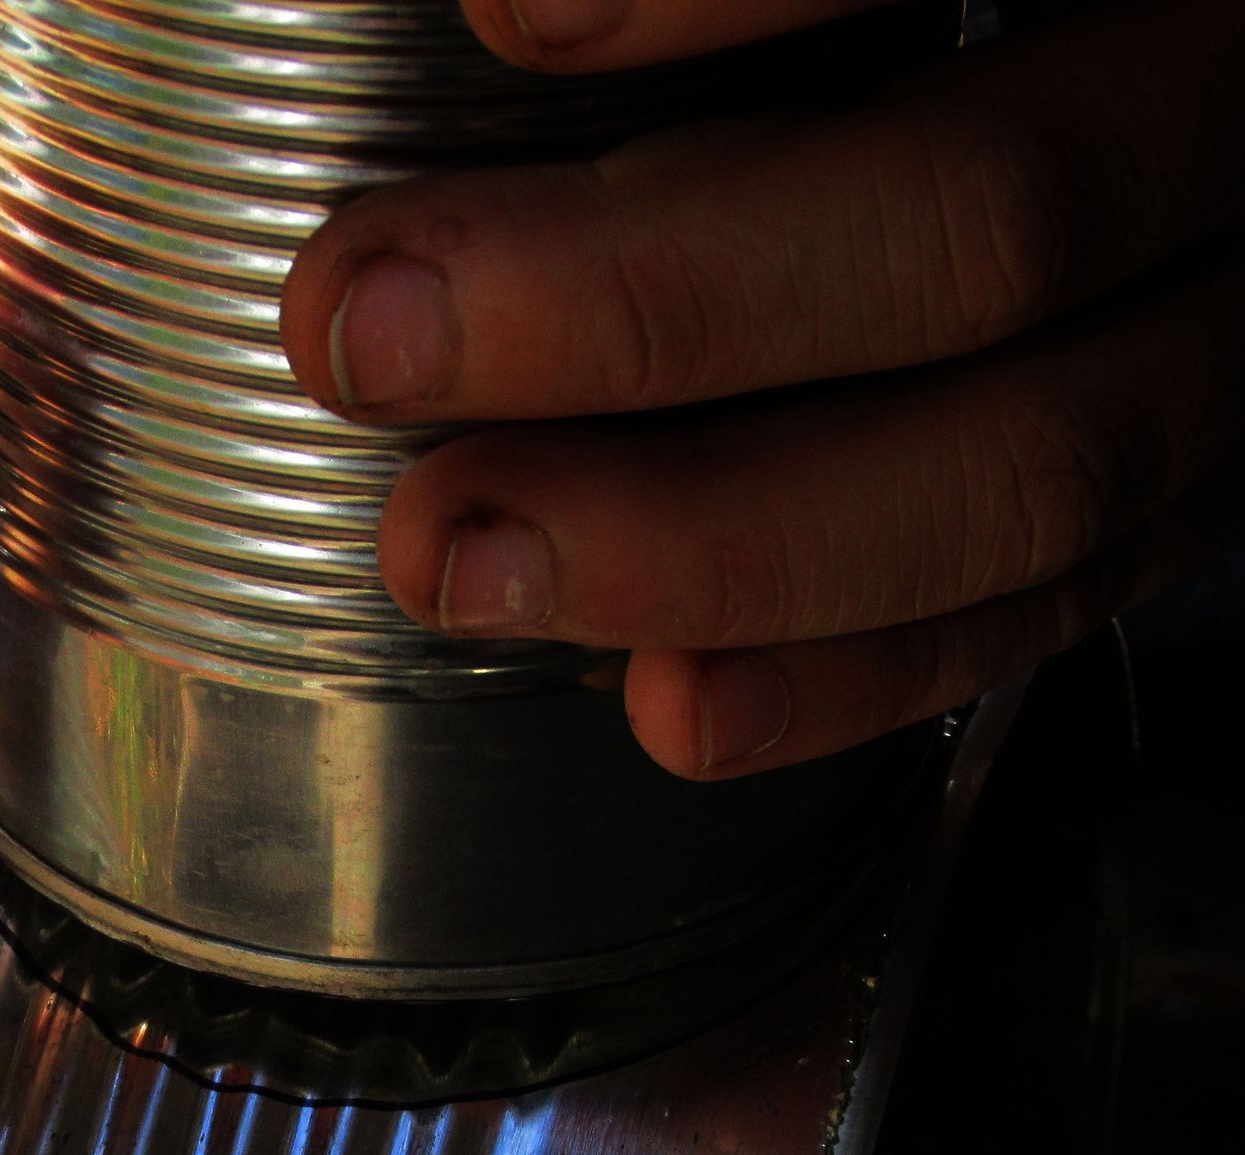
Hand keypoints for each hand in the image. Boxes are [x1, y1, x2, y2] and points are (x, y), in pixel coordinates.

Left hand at [281, 0, 1244, 778]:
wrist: (1168, 85)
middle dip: (646, 305)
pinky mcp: (1200, 476)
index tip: (505, 22)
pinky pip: (1050, 607)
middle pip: (993, 221)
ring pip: (1032, 465)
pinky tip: (667, 702)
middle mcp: (1235, 115)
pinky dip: (844, 670)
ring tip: (459, 550)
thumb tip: (512, 9)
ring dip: (707, 539)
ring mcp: (1241, 322)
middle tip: (379, 330)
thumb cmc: (922, 21)